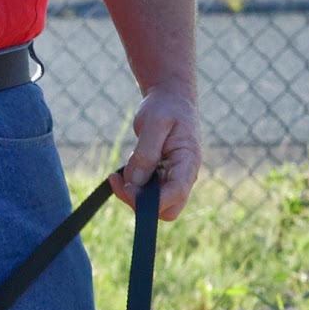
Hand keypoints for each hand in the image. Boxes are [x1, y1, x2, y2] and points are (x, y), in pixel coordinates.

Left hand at [112, 87, 201, 221]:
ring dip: (131, 193)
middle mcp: (184, 176)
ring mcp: (173, 180)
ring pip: (152, 206)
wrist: (170, 99)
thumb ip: (146, 152)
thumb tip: (136, 183)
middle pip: (166, 210)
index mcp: (189, 162)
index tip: (128, 187)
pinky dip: (130, 188)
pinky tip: (120, 173)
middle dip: (140, 203)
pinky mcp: (160, 180)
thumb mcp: (153, 123)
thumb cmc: (165, 107)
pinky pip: (145, 195)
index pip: (176, 195)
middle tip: (120, 183)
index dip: (151, 200)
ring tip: (120, 170)